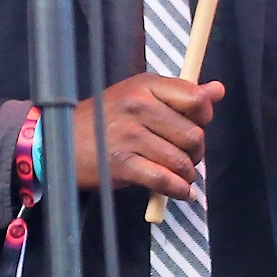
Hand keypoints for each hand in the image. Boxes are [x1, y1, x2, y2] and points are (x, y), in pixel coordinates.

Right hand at [72, 74, 221, 198]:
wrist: (58, 141)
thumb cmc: (103, 119)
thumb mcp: (138, 96)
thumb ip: (179, 95)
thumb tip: (218, 90)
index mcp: (144, 85)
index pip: (195, 99)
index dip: (203, 116)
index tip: (194, 125)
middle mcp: (138, 106)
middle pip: (193, 135)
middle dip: (195, 152)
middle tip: (183, 156)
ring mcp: (129, 135)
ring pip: (181, 161)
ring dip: (186, 174)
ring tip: (178, 175)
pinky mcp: (122, 164)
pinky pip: (165, 181)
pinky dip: (178, 190)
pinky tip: (180, 192)